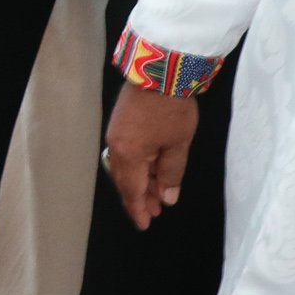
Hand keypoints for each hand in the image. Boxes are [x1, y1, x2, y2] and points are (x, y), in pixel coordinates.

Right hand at [104, 85, 199, 230]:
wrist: (160, 70)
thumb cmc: (171, 108)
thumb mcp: (178, 144)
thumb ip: (172, 173)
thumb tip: (168, 197)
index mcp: (130, 155)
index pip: (133, 191)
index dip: (140, 209)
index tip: (145, 225)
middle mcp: (117, 148)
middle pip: (126, 182)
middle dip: (140, 198)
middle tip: (154, 213)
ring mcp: (115, 135)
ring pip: (126, 169)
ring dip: (140, 183)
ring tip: (156, 194)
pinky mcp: (119, 124)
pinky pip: (126, 155)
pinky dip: (137, 167)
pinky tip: (149, 170)